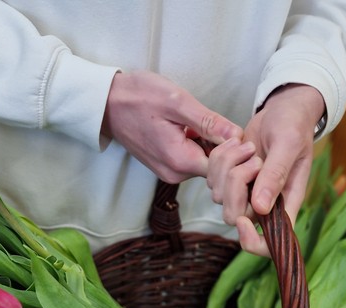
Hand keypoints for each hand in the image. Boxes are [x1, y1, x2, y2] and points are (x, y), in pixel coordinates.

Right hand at [102, 70, 242, 182]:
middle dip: (226, 151)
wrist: (106, 103)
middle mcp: (175, 174)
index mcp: (180, 162)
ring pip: (205, 166)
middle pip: (216, 171)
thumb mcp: (176, 102)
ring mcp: (169, 172)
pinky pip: (192, 161)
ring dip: (212, 148)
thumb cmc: (138, 96)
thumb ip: (208, 121)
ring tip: (207, 125)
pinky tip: (194, 130)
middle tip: (226, 127)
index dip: (236, 154)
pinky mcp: (166, 166)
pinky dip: (199, 147)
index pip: (224, 170)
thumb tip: (237, 135)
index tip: (240, 133)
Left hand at [207, 84, 324, 255]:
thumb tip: (260, 208)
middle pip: (235, 218)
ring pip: (220, 198)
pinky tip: (236, 142)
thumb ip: (275, 175)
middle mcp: (264, 205)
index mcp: (286, 204)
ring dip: (226, 168)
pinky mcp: (230, 179)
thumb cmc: (293, 126)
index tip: (242, 220)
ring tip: (247, 146)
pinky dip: (218, 159)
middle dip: (234, 189)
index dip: (251, 241)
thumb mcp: (288, 145)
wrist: (282, 111)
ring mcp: (245, 193)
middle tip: (253, 160)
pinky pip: (212, 180)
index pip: (268, 244)